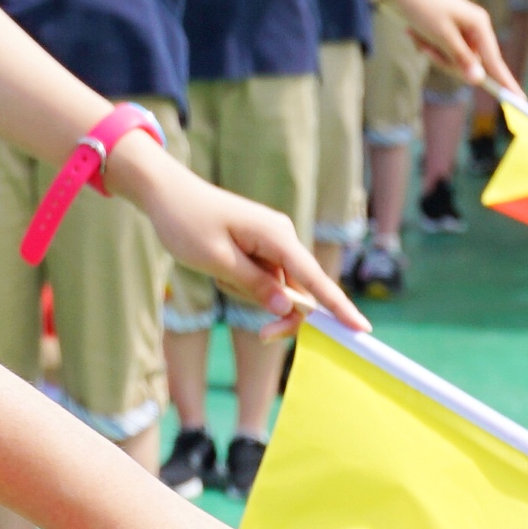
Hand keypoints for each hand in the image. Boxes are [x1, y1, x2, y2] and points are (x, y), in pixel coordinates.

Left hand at [119, 147, 336, 328]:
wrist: (166, 193)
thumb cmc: (186, 223)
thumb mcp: (217, 260)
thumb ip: (256, 285)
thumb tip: (290, 307)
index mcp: (277, 236)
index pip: (315, 279)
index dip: (338, 306)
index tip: (362, 329)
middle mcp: (282, 236)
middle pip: (299, 290)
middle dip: (279, 311)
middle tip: (263, 336)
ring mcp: (272, 240)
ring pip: (276, 287)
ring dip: (247, 291)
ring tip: (217, 270)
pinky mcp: (260, 245)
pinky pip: (262, 278)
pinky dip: (241, 282)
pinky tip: (218, 266)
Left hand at [389, 0, 514, 93]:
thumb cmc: (423, 8)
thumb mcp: (441, 35)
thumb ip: (461, 59)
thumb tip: (479, 80)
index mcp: (480, 24)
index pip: (496, 61)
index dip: (507, 82)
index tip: (521, 100)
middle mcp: (475, 28)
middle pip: (470, 65)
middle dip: (446, 61)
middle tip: (427, 49)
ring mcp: (463, 32)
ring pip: (453, 61)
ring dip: (433, 53)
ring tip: (417, 35)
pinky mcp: (449, 34)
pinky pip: (443, 53)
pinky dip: (429, 47)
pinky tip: (415, 33)